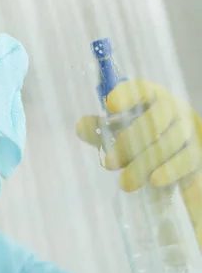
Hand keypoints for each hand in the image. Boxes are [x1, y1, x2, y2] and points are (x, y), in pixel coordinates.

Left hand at [76, 79, 201, 247]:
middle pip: (154, 122)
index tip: (108, 105)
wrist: (178, 148)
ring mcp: (188, 130)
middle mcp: (172, 109)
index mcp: (150, 96)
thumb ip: (99, 127)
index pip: (139, 89)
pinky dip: (172, 172)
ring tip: (126, 183)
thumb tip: (81, 127)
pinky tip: (156, 182)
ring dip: (146, 163)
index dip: (125, 95)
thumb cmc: (141, 132)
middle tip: (108, 163)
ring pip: (171, 144)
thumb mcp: (118, 127)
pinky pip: (188, 161)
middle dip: (129, 143)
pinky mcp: (197, 152)